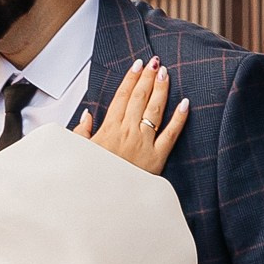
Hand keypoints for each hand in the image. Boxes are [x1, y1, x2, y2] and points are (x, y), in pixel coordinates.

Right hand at [76, 58, 188, 173]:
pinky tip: (186, 103)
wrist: (103, 202)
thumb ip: (81, 133)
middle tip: (155, 62)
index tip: (138, 65)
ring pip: (155, 110)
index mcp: (108, 129)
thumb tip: (86, 116)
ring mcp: (144, 144)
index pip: (122, 96)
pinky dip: (179, 119)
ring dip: (161, 90)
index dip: (131, 78)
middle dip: (148, 77)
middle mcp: (127, 132)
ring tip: (166, 73)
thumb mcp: (78, 153)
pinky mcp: (157, 158)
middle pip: (139, 98)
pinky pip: (171, 135)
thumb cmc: (91, 178)